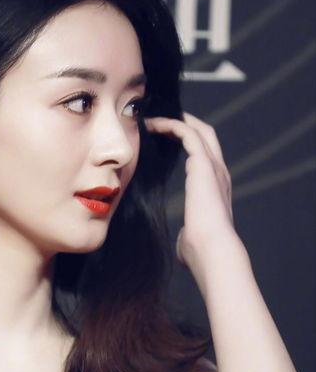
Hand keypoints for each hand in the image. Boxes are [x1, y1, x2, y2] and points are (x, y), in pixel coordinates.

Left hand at [144, 111, 241, 271]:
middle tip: (160, 119)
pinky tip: (153, 125)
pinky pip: (188, 133)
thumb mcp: (190, 239)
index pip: (204, 157)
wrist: (212, 251)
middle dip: (185, 123)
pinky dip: (171, 125)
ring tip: (152, 119)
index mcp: (215, 189)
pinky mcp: (204, 165)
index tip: (164, 139)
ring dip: (175, 121)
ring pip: (198, 130)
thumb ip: (186, 235)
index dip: (187, 144)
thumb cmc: (200, 252)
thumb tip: (183, 243)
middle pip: (206, 135)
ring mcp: (214, 167)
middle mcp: (219, 173)